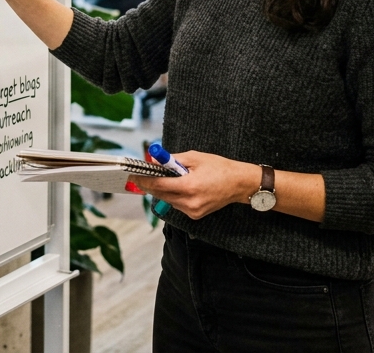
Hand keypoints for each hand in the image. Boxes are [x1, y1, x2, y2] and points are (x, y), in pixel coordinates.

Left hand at [131, 151, 261, 219]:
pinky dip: (174, 196)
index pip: (159, 184)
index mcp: (189, 186)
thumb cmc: (219, 168)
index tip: (133, 175)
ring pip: (168, 200)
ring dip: (162, 190)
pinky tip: (179, 187)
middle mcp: (189, 202)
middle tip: (141, 176)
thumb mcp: (195, 157)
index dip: (144, 179)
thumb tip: (155, 160)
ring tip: (163, 178)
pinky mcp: (195, 215)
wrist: (239, 184)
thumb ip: (173, 159)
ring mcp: (192, 211)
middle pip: (160, 194)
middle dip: (150, 185)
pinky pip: (177, 204)